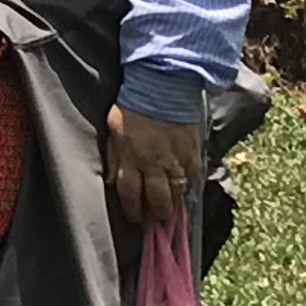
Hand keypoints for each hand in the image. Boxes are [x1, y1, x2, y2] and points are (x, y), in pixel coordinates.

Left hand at [104, 106, 201, 234]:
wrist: (163, 86)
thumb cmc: (133, 105)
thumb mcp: (114, 129)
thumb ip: (114, 156)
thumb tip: (112, 181)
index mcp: (132, 158)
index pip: (131, 194)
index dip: (132, 211)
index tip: (134, 217)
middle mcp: (155, 164)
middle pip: (157, 200)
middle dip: (155, 214)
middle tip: (154, 220)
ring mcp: (176, 160)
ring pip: (176, 193)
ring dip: (172, 205)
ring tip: (168, 210)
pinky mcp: (194, 154)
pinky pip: (192, 177)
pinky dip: (187, 184)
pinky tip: (182, 187)